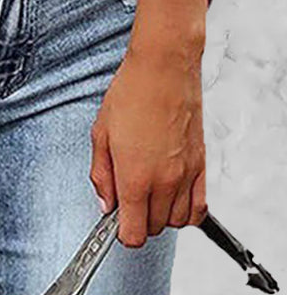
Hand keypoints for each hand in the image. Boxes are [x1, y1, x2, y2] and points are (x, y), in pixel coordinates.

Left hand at [89, 40, 207, 246]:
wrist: (163, 68)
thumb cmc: (131, 93)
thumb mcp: (100, 133)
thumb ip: (101, 174)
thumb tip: (106, 203)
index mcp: (135, 176)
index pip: (133, 233)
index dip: (121, 233)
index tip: (115, 221)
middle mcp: (164, 181)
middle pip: (154, 229)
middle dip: (139, 219)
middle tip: (127, 195)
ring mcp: (186, 175)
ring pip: (176, 222)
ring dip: (161, 215)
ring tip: (148, 190)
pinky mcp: (201, 165)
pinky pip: (198, 208)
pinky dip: (186, 210)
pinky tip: (172, 194)